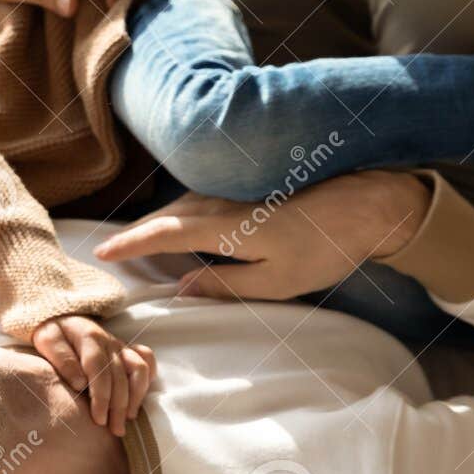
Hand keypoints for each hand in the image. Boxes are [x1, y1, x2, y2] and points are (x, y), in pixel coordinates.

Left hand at [32, 314, 155, 433]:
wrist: (60, 317)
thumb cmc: (52, 333)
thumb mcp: (48, 341)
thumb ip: (62, 359)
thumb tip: (80, 384)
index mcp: (89, 337)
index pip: (99, 370)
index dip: (101, 397)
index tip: (98, 420)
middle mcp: (109, 341)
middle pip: (120, 376)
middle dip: (118, 407)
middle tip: (113, 431)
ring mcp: (120, 345)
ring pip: (139, 369)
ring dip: (136, 396)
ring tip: (126, 419)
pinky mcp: (126, 350)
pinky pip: (146, 359)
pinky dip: (147, 377)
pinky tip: (139, 397)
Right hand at [92, 171, 431, 300]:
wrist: (371, 202)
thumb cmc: (325, 248)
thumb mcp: (276, 282)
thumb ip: (225, 285)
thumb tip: (183, 288)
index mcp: (224, 226)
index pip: (163, 233)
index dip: (130, 243)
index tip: (102, 252)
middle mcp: (223, 201)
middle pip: (168, 214)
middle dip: (138, 231)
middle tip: (112, 247)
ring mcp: (239, 189)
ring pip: (186, 203)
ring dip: (160, 219)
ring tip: (142, 236)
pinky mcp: (253, 186)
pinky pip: (204, 197)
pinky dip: (183, 210)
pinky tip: (186, 218)